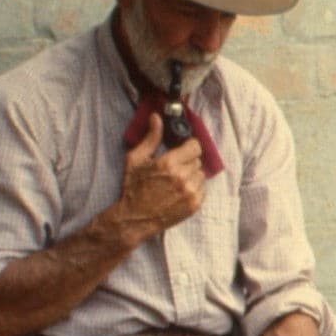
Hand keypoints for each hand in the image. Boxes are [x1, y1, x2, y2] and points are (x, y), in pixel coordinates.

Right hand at [109, 113, 205, 242]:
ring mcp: (190, 192)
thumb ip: (150, 138)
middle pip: (198, 160)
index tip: (182, 150)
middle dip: (187, 161)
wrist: (135, 218)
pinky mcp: (194, 205)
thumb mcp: (136, 159)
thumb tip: (156, 117)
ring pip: (201, 174)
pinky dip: (194, 188)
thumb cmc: (133, 187)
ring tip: (177, 180)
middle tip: (174, 168)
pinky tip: (180, 191)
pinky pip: (202, 189)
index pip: (195, 146)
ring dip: (192, 175)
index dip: (188, 146)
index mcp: (169, 163)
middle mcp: (182, 177)